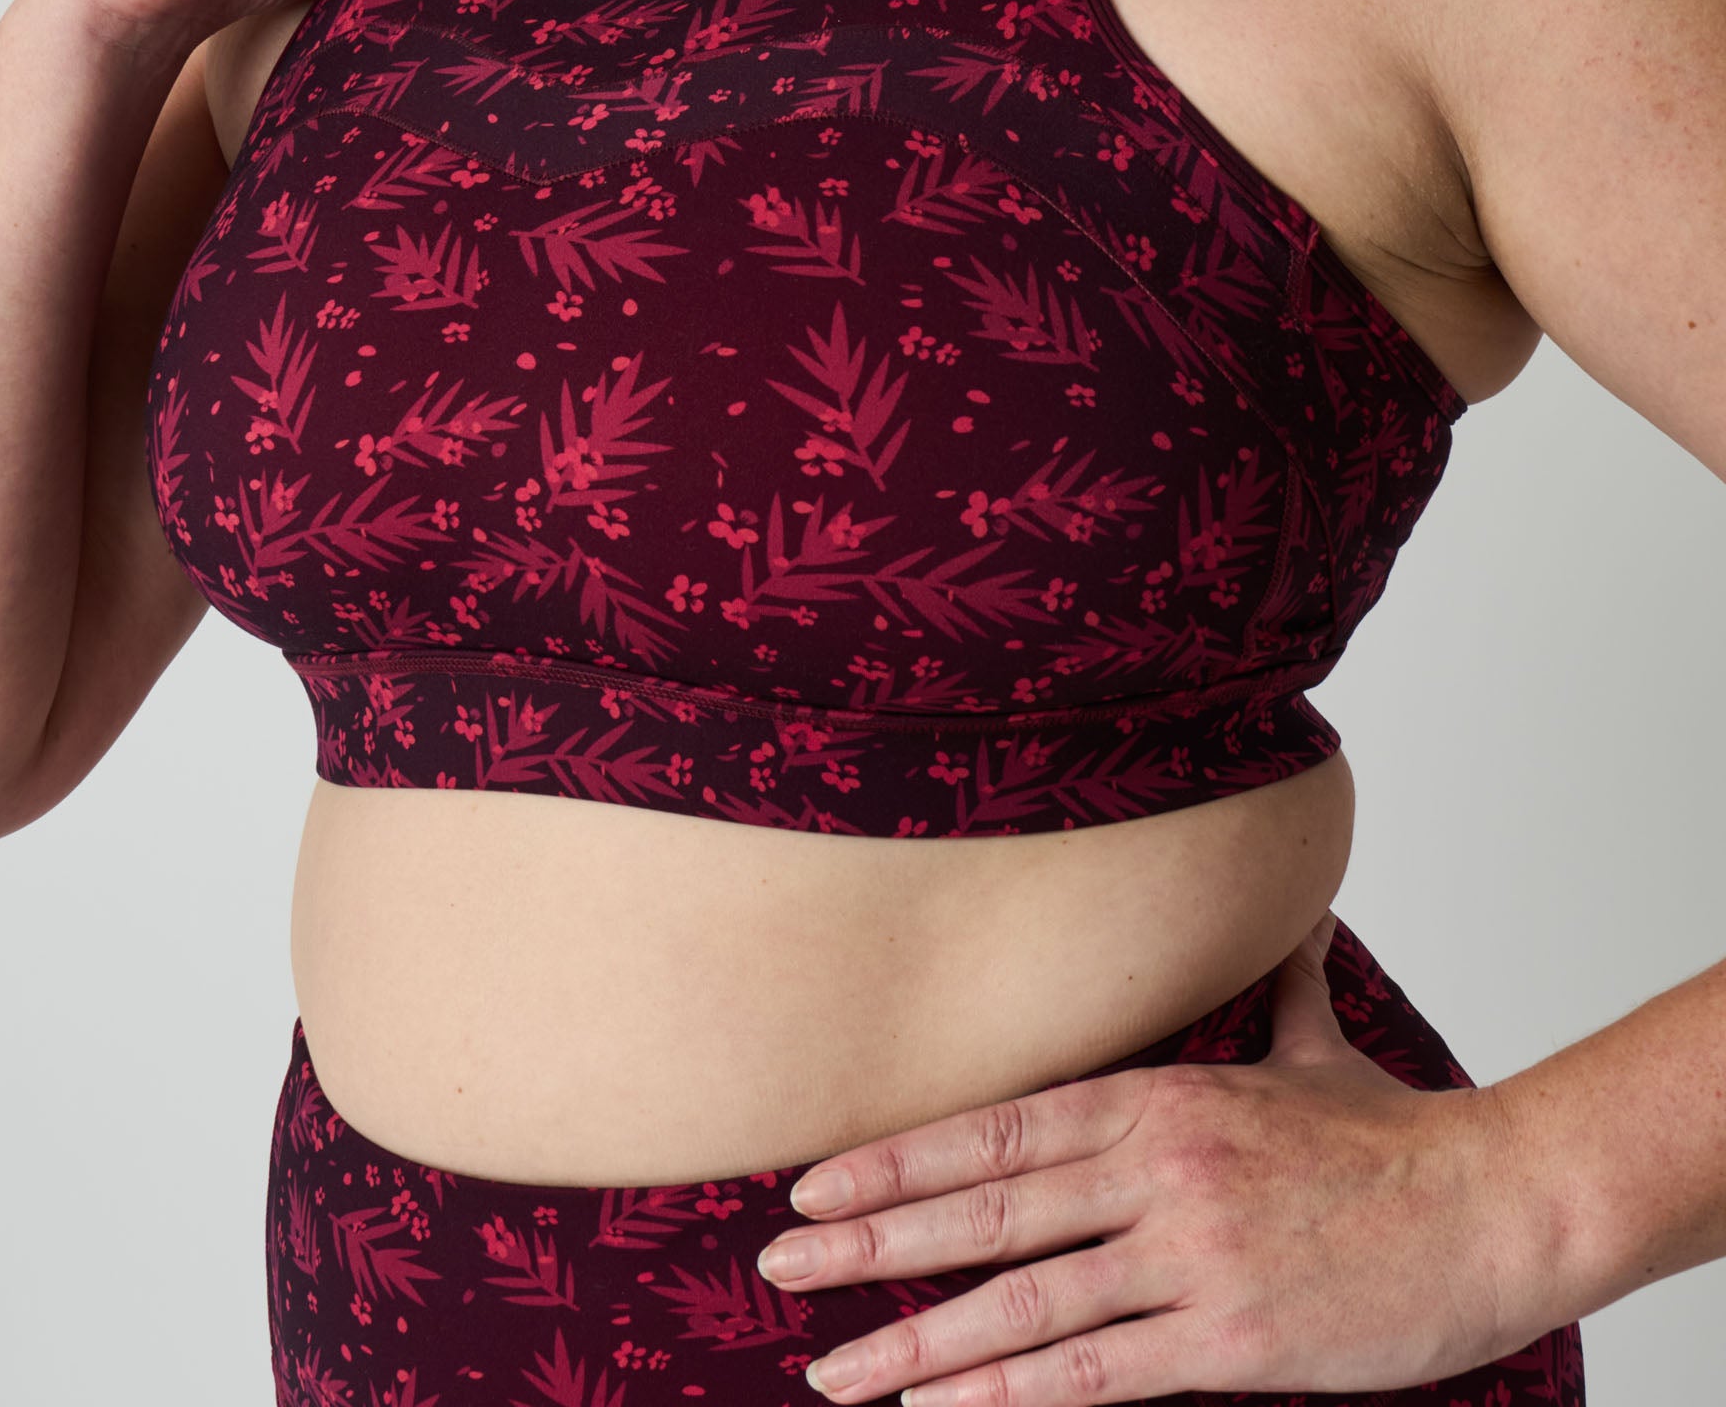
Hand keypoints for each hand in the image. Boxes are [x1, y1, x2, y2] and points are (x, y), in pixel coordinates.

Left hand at [753, 914, 1550, 1405]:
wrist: (1495, 1204)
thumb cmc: (1391, 1135)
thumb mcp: (1311, 1045)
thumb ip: (1274, 986)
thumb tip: (1285, 915)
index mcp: (1153, 1099)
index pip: (992, 1127)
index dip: (895, 1158)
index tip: (813, 1183)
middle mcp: (1152, 1168)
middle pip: (984, 1209)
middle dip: (869, 1241)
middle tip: (778, 1265)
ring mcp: (1186, 1255)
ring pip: (1023, 1302)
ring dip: (916, 1339)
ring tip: (832, 1372)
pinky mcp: (1229, 1340)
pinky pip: (1100, 1374)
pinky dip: (1013, 1395)